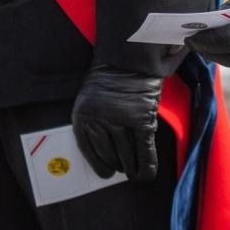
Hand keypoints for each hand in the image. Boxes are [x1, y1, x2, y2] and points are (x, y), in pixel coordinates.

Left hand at [71, 65, 161, 179]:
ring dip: (131, 167)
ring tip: (133, 171)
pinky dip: (147, 165)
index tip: (105, 173)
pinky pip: (145, 150)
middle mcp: (99, 120)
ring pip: (127, 155)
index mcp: (82, 114)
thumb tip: (105, 153)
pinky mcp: (142, 120)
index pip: (88, 149)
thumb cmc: (109, 76)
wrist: (128, 57)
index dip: (98, 165)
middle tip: (123, 169)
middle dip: (117, 166)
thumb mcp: (90, 97)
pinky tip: (146, 173)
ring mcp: (121, 120)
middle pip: (109, 155)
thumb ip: (93, 121)